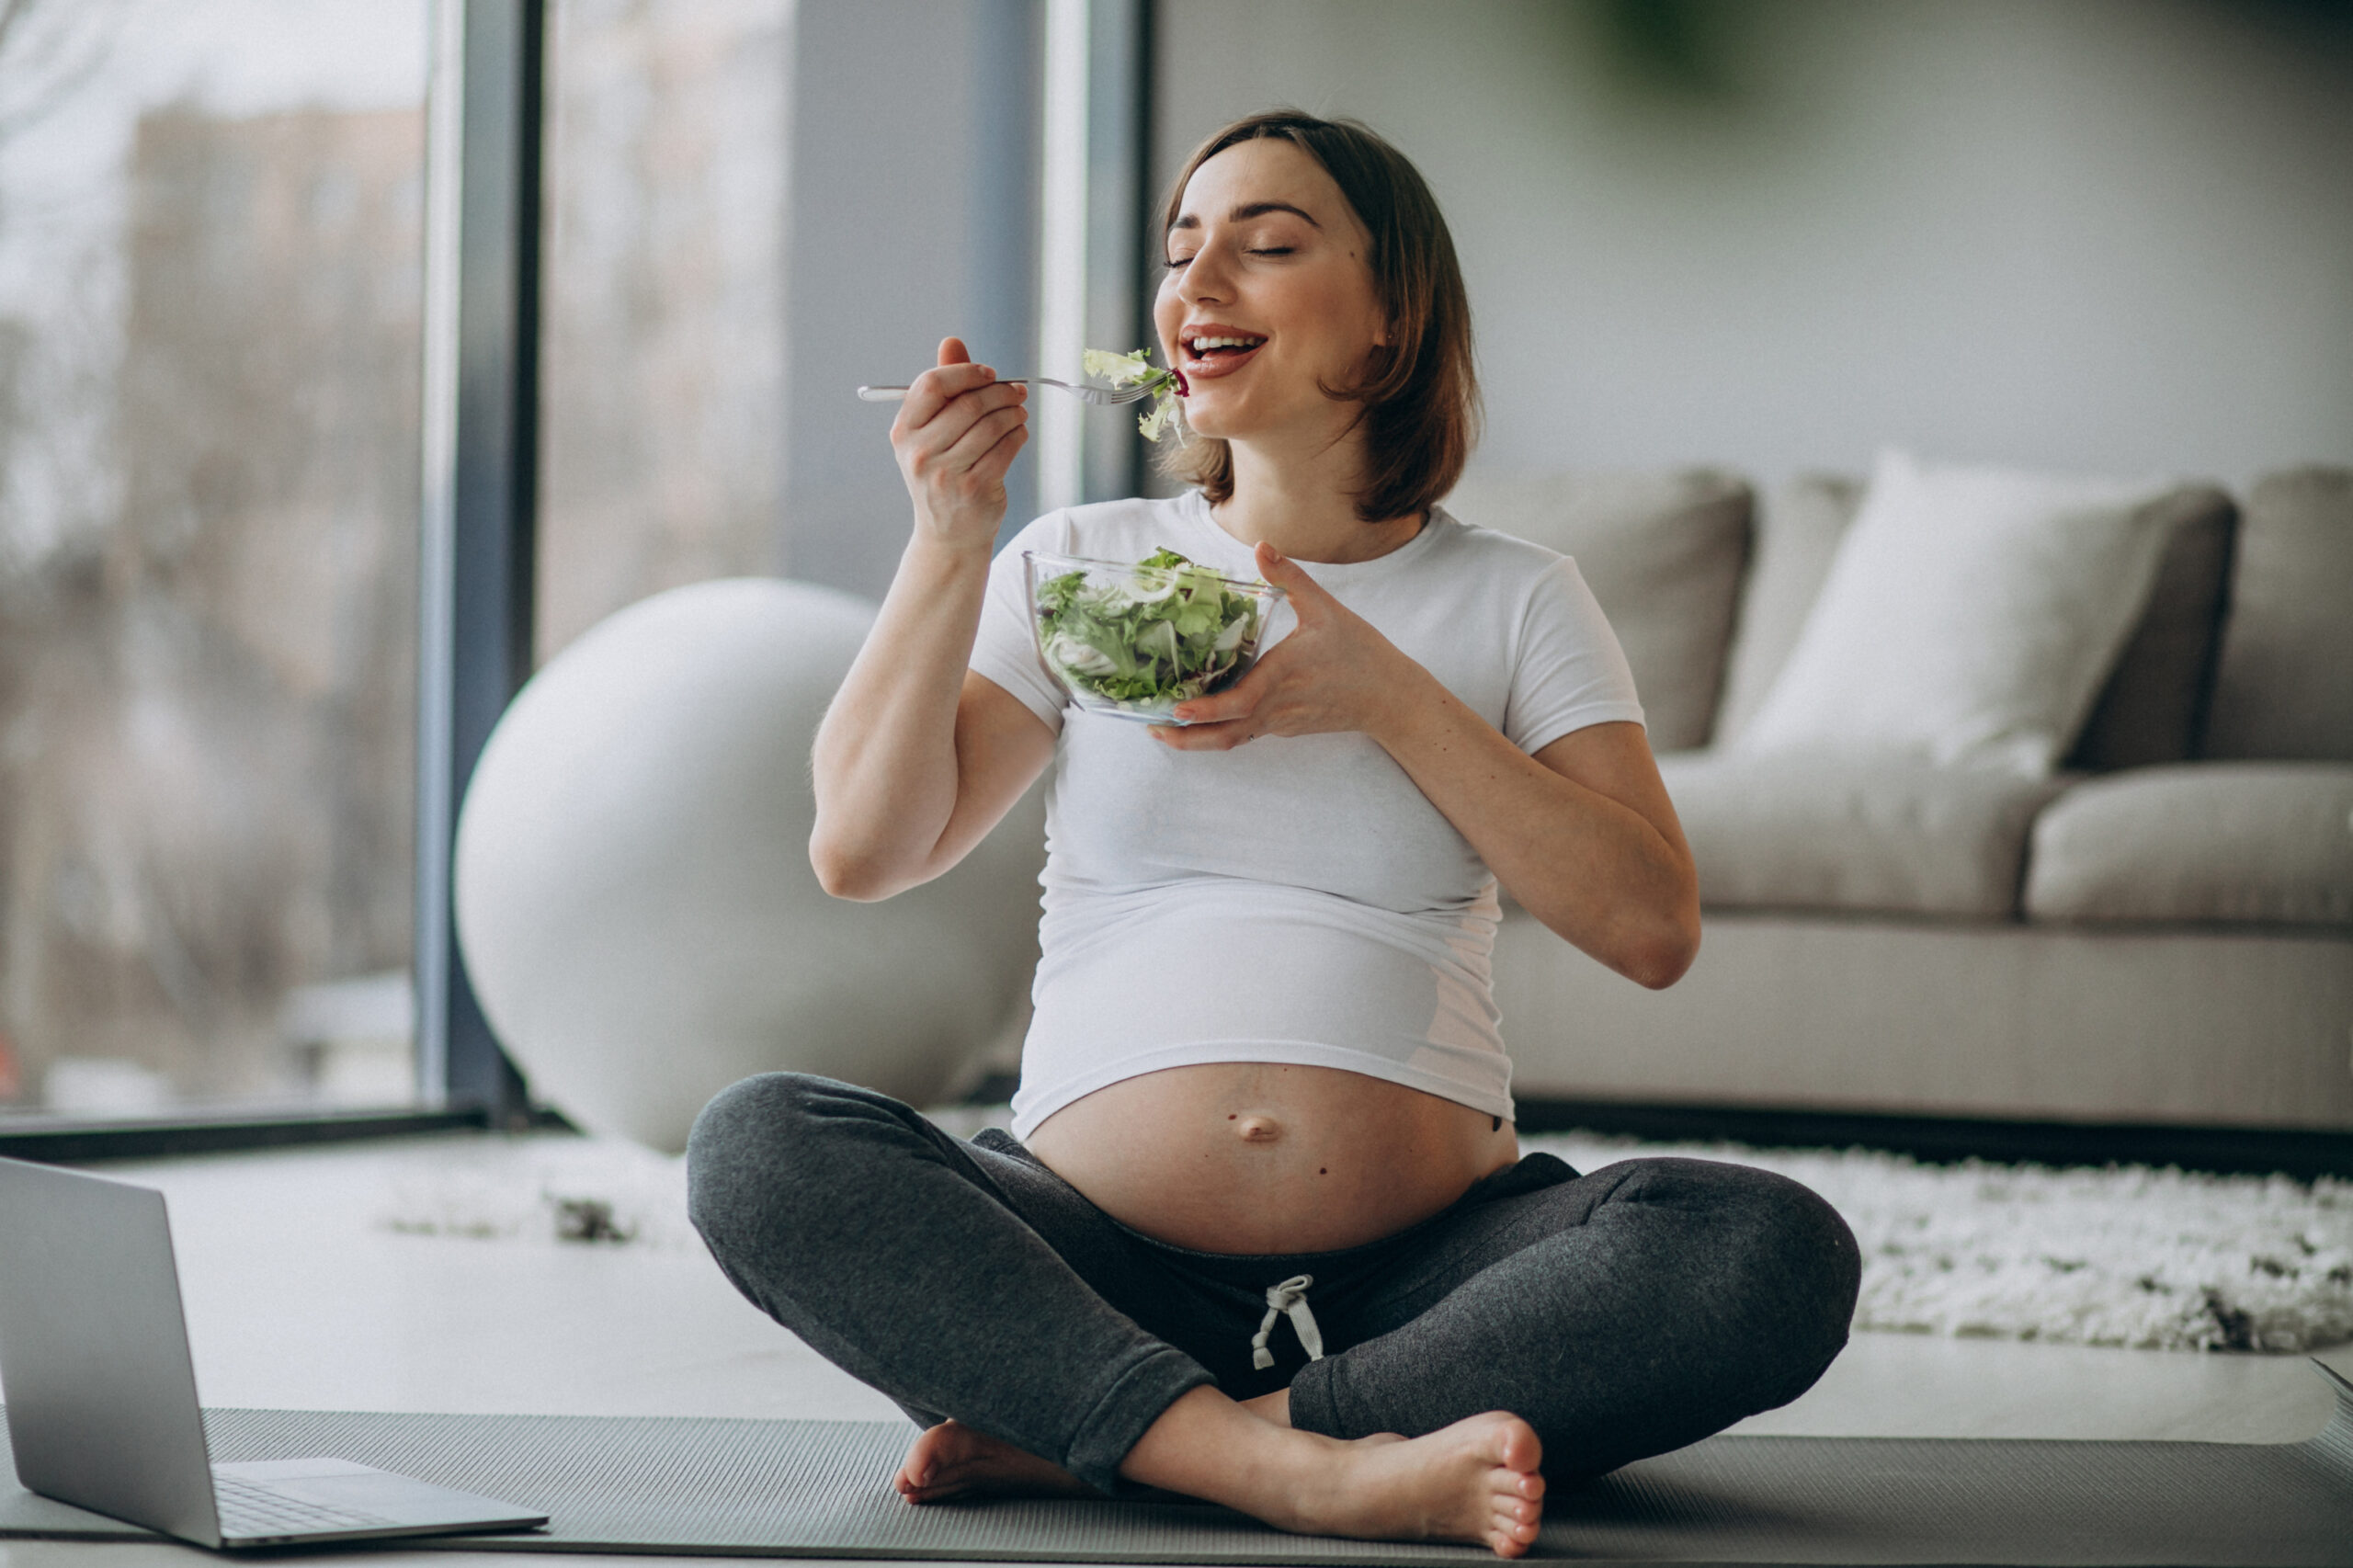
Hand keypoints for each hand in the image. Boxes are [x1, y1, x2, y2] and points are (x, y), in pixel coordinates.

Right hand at [892, 336, 1028, 552]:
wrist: (947, 535)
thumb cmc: (942, 474)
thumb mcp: (932, 433)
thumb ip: (943, 388)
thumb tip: (952, 341)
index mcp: (903, 432)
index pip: (933, 385)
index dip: (966, 373)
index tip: (989, 374)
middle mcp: (919, 452)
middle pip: (968, 403)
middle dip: (1000, 392)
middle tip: (1017, 391)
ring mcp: (945, 473)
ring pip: (992, 425)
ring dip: (1013, 413)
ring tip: (1019, 412)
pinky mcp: (974, 488)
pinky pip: (1006, 448)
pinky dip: (1018, 434)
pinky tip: (1019, 432)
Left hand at [1151, 542, 1418, 750]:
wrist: (1391, 698)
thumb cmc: (1361, 653)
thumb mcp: (1326, 608)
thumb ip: (1290, 577)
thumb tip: (1262, 546)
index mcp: (1284, 675)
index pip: (1240, 701)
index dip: (1206, 709)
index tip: (1177, 709)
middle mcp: (1278, 706)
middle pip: (1226, 733)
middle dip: (1186, 737)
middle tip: (1151, 729)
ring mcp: (1281, 722)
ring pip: (1233, 740)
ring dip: (1197, 741)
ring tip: (1164, 731)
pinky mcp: (1285, 727)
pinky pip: (1246, 734)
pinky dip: (1219, 732)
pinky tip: (1199, 721)